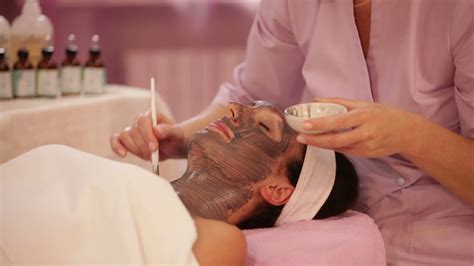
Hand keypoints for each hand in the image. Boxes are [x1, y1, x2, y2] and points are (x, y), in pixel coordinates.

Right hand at [110, 111, 186, 160]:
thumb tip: (157, 129)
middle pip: (133, 131)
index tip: (154, 147)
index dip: (147, 135)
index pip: (143, 121)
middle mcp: (140, 121)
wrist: (173, 146)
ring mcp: (132, 130)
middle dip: (143, 146)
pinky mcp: (126, 140)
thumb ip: (169, 130)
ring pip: (124, 136)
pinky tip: (123, 154)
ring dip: (135, 149)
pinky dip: (116, 146)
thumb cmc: (176, 138)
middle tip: (153, 154)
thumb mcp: (178, 134)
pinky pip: (115, 140)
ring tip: (147, 155)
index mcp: (152, 116)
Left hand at [296, 98, 421, 157]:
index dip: (321, 124)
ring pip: (339, 147)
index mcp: (365, 116)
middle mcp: (366, 132)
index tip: (305, 125)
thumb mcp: (364, 104)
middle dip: (316, 140)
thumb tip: (317, 100)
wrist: (407, 132)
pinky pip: (346, 151)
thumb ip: (340, 102)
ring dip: (322, 144)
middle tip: (300, 137)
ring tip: (307, 139)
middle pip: (336, 139)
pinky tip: (323, 143)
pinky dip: (333, 147)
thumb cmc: (385, 115)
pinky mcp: (367, 155)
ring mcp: (367, 146)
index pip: (338, 121)